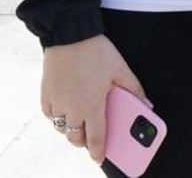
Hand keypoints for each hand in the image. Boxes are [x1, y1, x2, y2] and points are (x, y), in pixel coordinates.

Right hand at [40, 35, 145, 163]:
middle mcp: (72, 107)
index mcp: (91, 105)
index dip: (98, 152)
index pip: (95, 138)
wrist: (69, 32)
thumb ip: (134, 88)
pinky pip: (49, 113)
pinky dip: (56, 116)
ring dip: (69, 129)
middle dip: (82, 142)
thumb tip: (146, 103)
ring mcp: (57, 100)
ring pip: (60, 126)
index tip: (99, 158)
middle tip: (89, 140)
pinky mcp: (46, 92)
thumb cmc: (96, 50)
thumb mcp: (120, 68)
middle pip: (74, 137)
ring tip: (77, 124)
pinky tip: (64, 110)